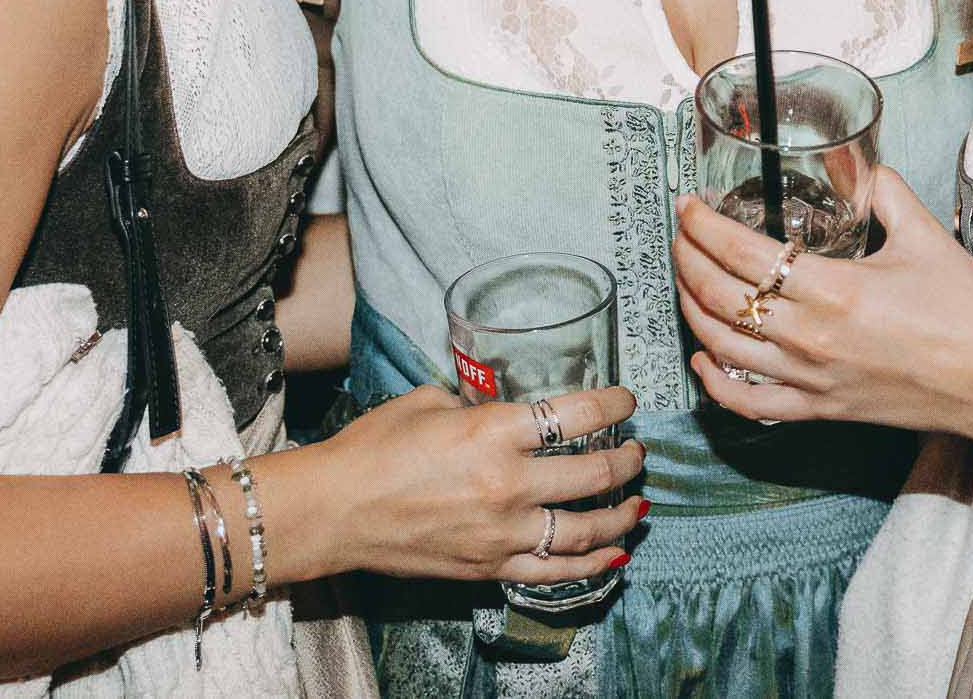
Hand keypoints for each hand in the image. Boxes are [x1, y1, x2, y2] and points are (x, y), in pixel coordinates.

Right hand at [305, 384, 646, 585]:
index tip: (626, 401)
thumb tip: (502, 407)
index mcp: (493, 433)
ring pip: (586, 529)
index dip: (613, 405)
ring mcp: (502, 532)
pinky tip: (615, 552)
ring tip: (637, 500)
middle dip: (627, 460)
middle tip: (637, 451)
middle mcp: (507, 484)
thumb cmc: (373, 448)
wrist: (335, 509)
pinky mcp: (490, 566)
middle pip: (593, 473)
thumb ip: (475, 405)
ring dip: (621, 513)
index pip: (575, 415)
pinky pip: (556, 571)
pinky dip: (593, 564)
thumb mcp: (428, 402)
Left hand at [671, 169, 972, 459]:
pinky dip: (715, 382)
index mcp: (834, 288)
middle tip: (680, 235)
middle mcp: (812, 336)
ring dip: (691, 310)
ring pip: (723, 347)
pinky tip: (702, 358)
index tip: (687, 207)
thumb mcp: (925, 235)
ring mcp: (812, 379)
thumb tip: (857, 164)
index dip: (702, 226)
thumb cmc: (968, 310)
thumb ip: (884, 191)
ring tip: (684, 280)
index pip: (742, 252)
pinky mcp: (821, 410)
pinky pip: (750, 403)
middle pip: (720, 296)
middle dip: (686, 260)